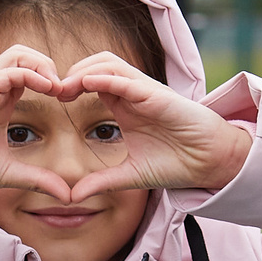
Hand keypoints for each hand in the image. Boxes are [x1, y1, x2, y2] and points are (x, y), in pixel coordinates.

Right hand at [0, 46, 75, 199]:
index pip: (31, 72)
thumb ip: (38, 179)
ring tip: (56, 87)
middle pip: (25, 54)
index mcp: (2, 100)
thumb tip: (67, 195)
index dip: (53, 80)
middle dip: (50, 65)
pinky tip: (48, 90)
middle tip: (65, 91)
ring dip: (42, 65)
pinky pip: (11, 70)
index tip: (70, 100)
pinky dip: (32, 74)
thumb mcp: (10, 173)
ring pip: (18, 54)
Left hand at [55, 51, 253, 200]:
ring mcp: (144, 91)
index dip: (69, 85)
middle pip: (96, 64)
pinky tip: (86, 84)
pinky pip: (126, 79)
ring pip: (108, 64)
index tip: (52, 100)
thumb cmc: (176, 163)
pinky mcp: (157, 95)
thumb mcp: (129, 175)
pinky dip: (105, 78)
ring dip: (83, 71)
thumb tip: (72, 196)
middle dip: (71, 73)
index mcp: (124, 105)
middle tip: (51, 90)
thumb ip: (101, 182)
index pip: (91, 81)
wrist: (209, 162)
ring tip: (64, 88)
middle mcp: (133, 93)